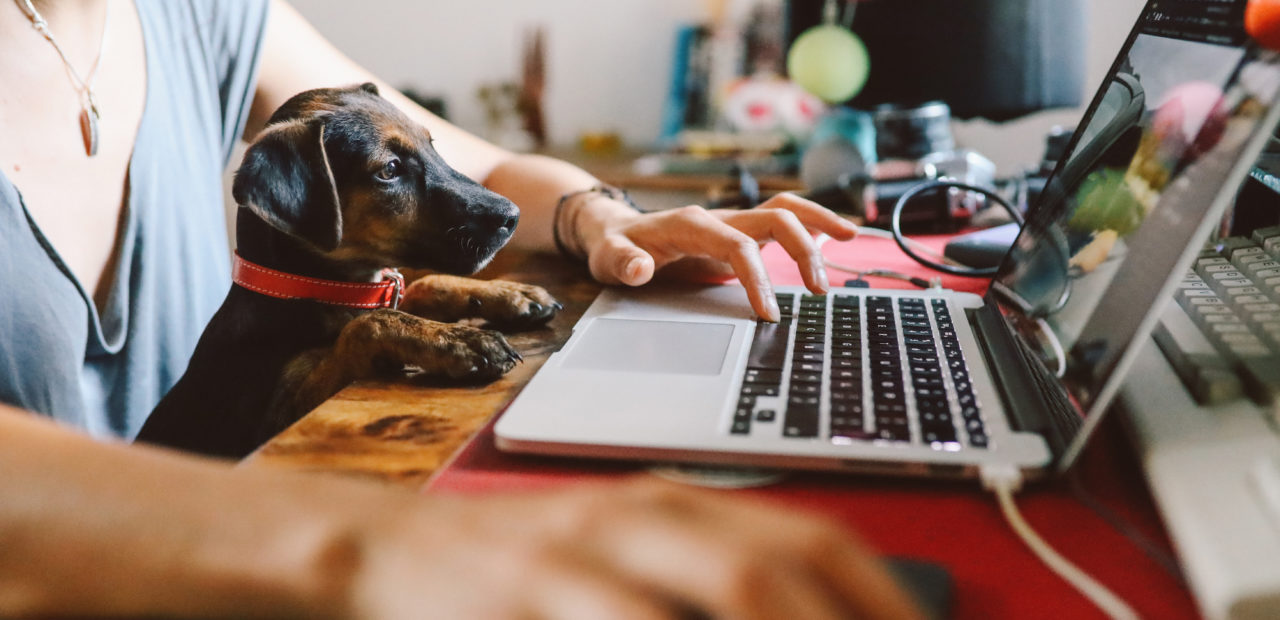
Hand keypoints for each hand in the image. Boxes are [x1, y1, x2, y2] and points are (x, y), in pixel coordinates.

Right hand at [350, 478, 921, 619]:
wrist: (386, 549)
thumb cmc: (525, 565)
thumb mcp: (623, 552)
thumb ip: (706, 577)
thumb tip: (807, 605)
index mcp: (674, 500)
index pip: (807, 537)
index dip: (879, 596)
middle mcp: (635, 518)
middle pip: (767, 570)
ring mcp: (576, 556)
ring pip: (713, 592)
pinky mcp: (524, 595)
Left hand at [575, 193, 857, 321]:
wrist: (615, 232)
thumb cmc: (615, 247)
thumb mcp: (609, 259)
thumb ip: (623, 263)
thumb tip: (638, 268)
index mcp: (692, 223)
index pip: (738, 245)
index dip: (758, 278)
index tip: (770, 314)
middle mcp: (719, 216)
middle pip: (775, 216)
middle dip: (803, 249)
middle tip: (818, 291)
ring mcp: (733, 221)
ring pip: (786, 208)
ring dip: (819, 222)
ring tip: (852, 238)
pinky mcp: (741, 232)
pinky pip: (782, 220)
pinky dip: (812, 223)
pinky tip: (838, 234)